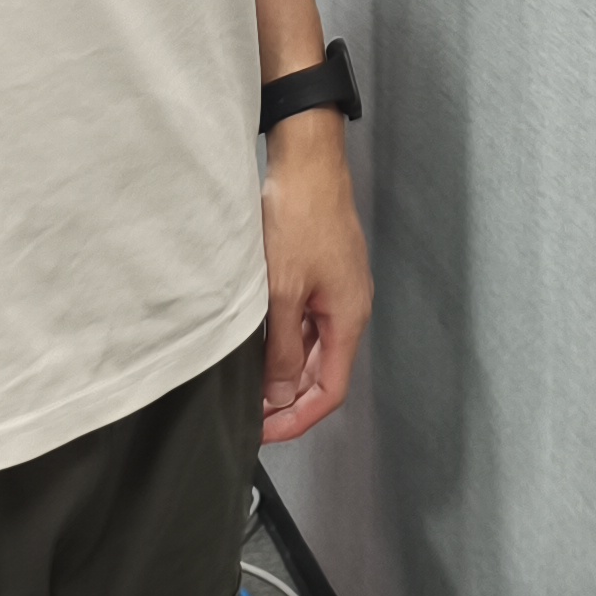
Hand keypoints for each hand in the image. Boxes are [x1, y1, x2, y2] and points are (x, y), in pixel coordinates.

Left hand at [258, 112, 370, 443]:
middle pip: (324, 373)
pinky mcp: (322, 273)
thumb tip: (280, 396)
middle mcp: (349, 307)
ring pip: (314, 349)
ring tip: (246, 387)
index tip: (263, 434)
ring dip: (284, 373)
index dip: (298, 418)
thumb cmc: (301, 217)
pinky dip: (284, 343)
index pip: (331, 390)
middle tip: (248, 418)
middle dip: (288, 401)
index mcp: (348, 316)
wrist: (307, 161)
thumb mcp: (283, 291)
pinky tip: (257, 346)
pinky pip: (307, 323)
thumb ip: (283, 349)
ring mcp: (336, 289)